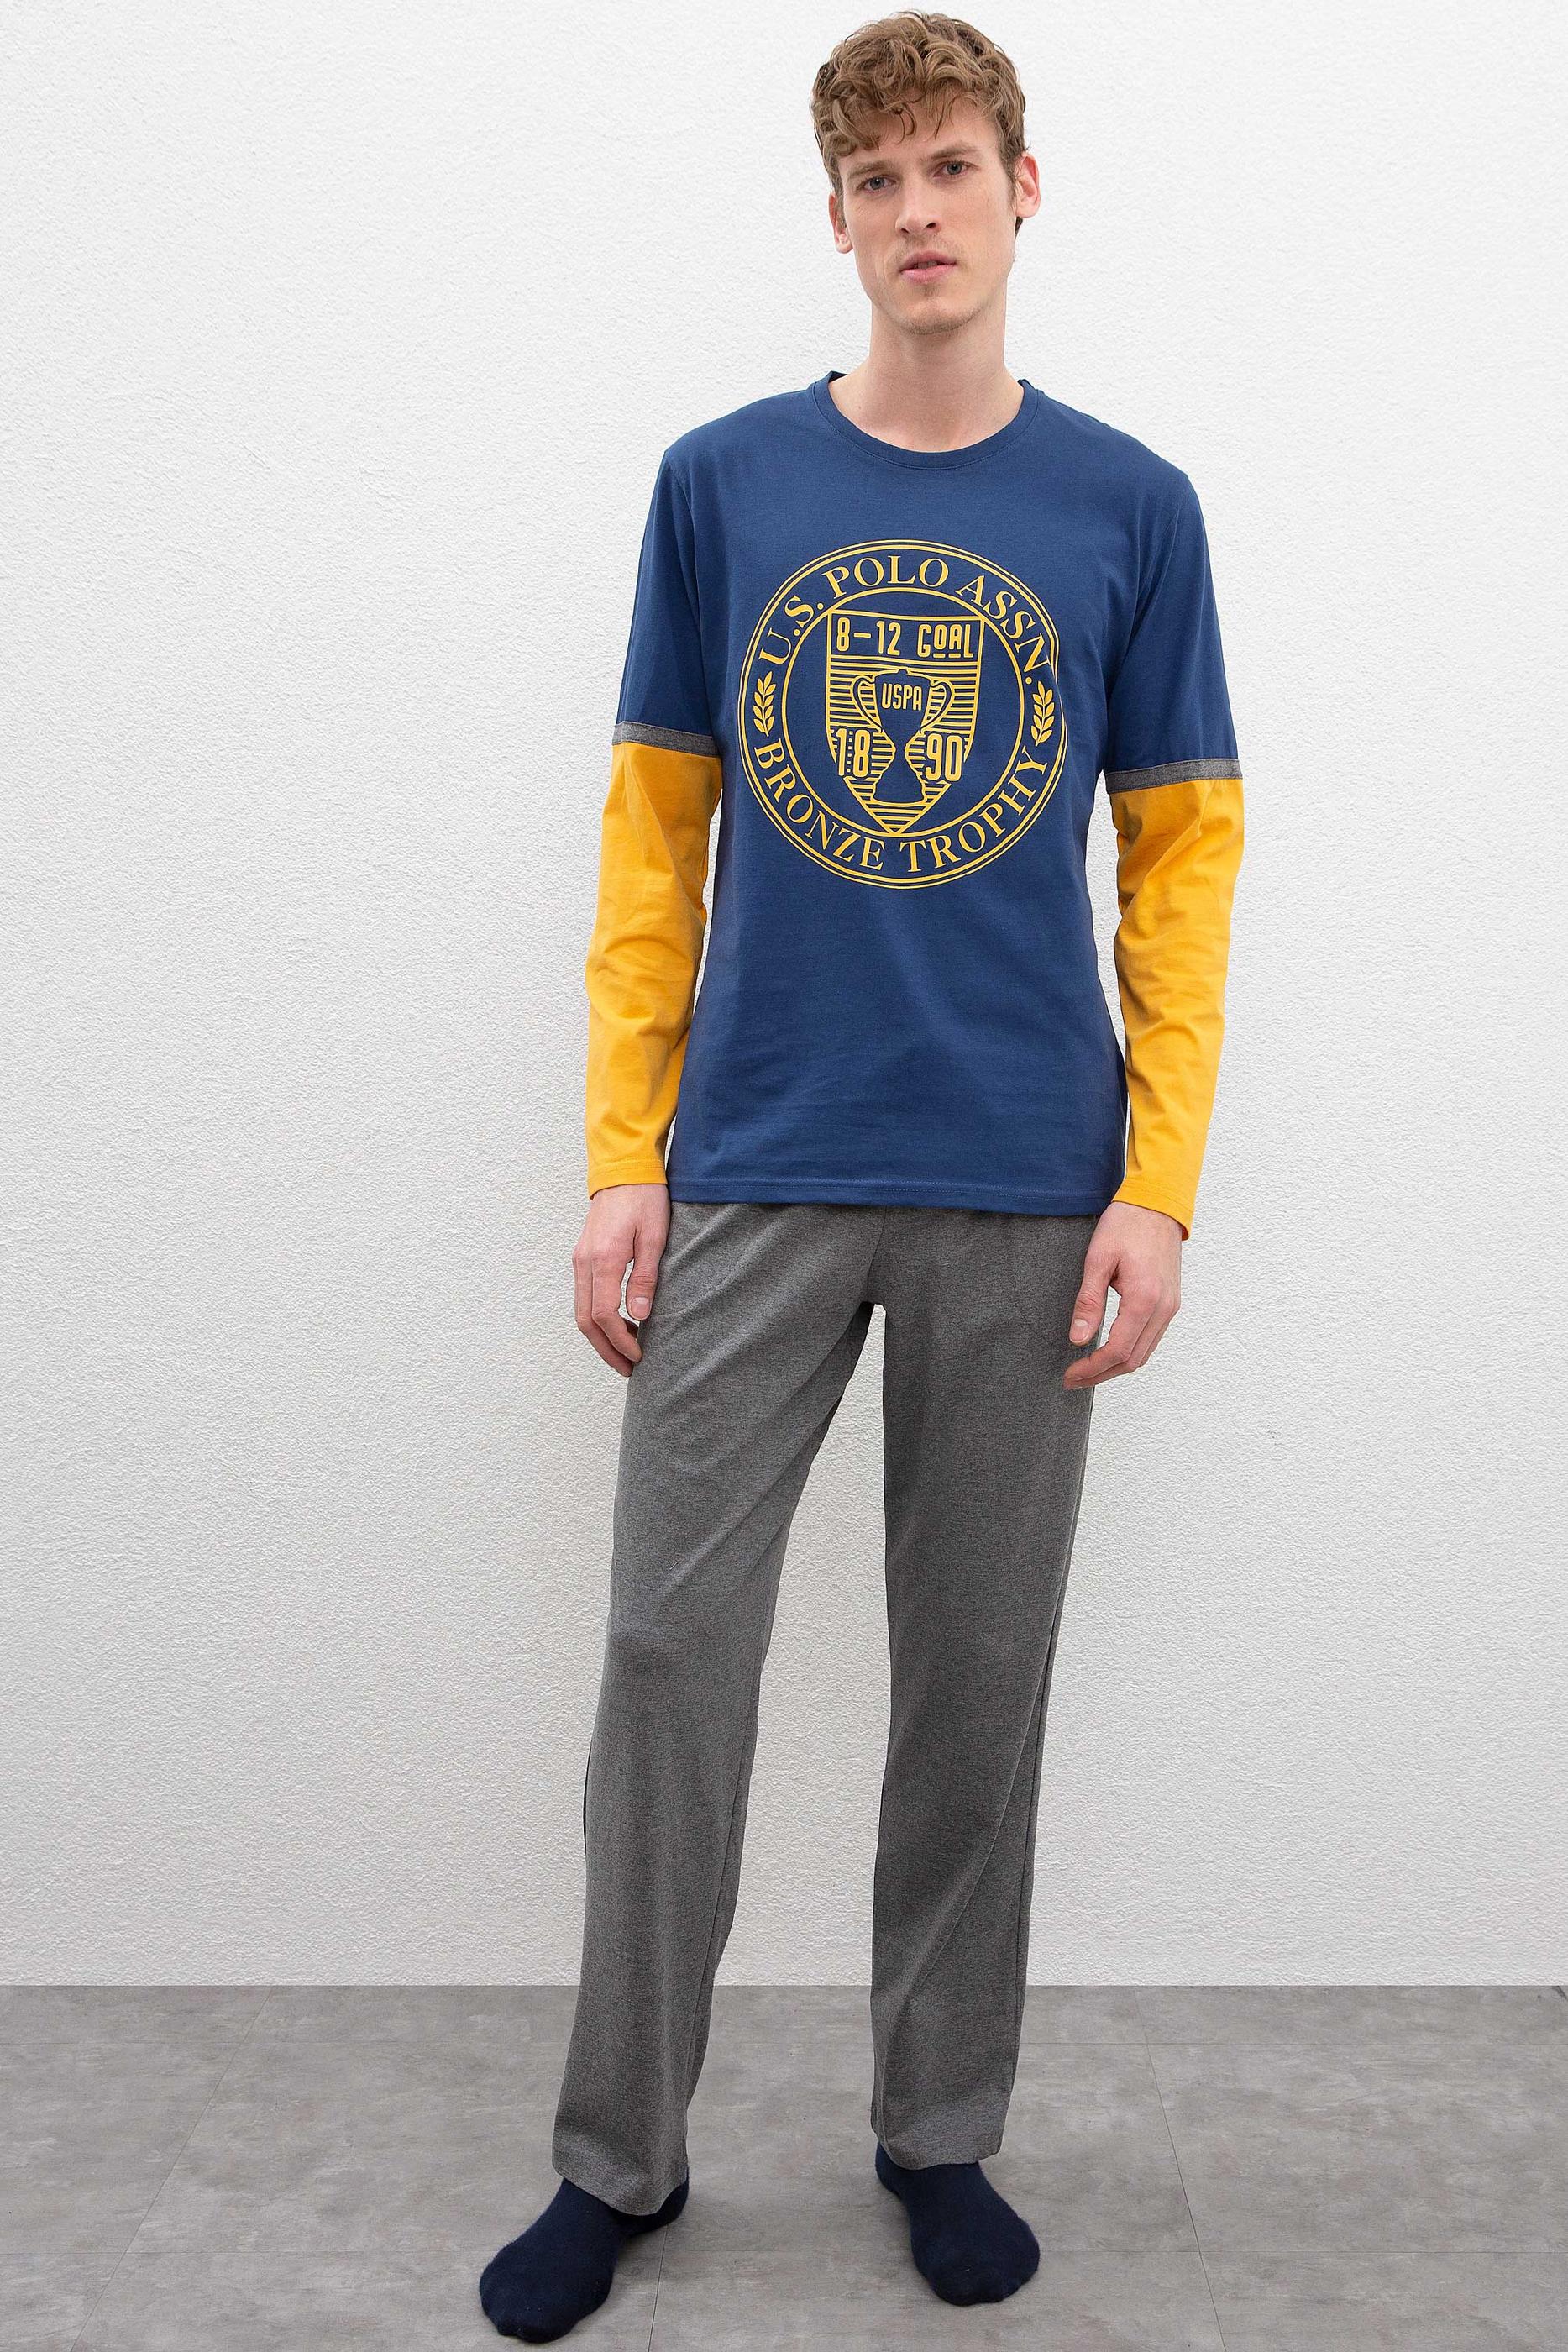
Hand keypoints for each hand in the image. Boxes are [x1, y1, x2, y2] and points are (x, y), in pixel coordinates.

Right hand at [573, 1183, 669, 1375]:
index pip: (604, 1315)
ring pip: (581, 1311)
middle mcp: (584, 1263)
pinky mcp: (583, 1257)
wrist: (624, 1169)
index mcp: (602, 1260)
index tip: (639, 1356)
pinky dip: (598, 1318)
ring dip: (600, 1336)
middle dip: (605, 1349)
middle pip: (585, 1321)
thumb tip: (640, 1315)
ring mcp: (580, 1260)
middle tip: (628, 1368)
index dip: (620, 1341)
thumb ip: (645, 1277)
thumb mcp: (654, 1237)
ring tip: (626, 1351)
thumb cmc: (644, 1198)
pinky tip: (621, 1322)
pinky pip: (584, 1296)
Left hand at [1063, 1202, 1181, 1388]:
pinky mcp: (1171, 1302)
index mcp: (1144, 1299)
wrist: (1158, 1204)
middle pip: (1133, 1360)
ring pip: (1145, 1353)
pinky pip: (1152, 1339)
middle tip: (1073, 1379)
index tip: (1070, 1374)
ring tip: (1088, 1371)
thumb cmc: (1126, 1225)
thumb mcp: (1098, 1259)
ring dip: (1116, 1367)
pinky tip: (1110, 1351)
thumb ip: (1088, 1301)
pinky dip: (1130, 1352)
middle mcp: (1163, 1308)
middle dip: (1101, 1374)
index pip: (1117, 1350)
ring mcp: (1171, 1307)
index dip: (1092, 1369)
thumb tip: (1078, 1339)